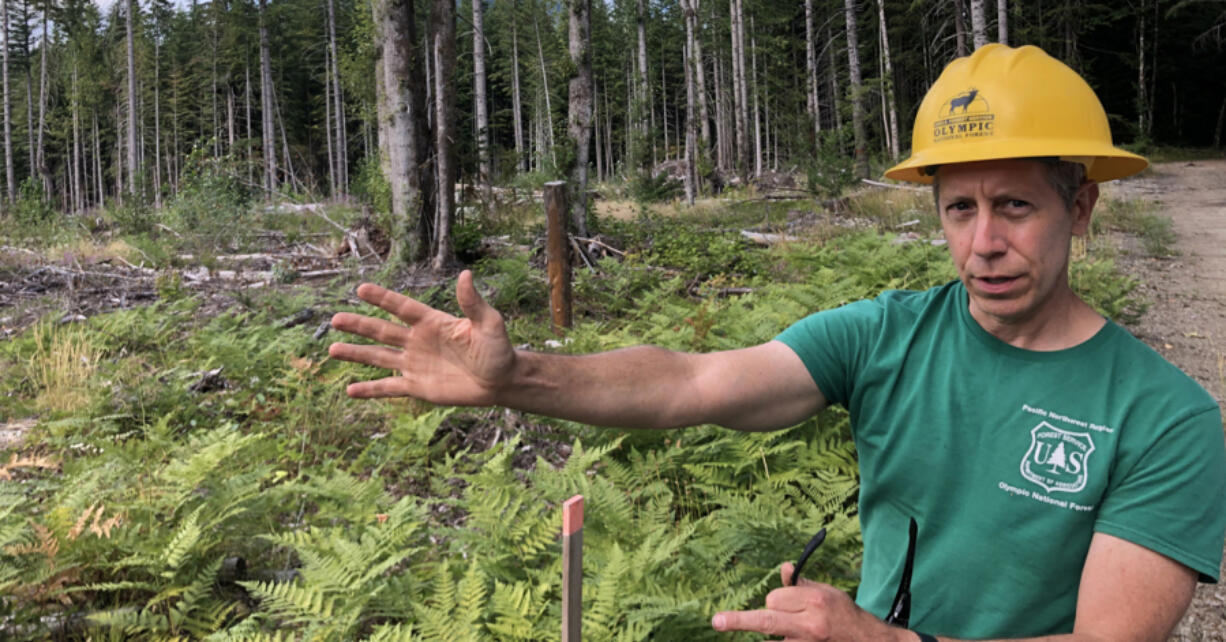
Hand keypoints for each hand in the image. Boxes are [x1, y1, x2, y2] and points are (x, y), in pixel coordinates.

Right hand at [328, 271, 515, 405]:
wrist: (501, 381)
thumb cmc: (498, 350)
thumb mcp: (489, 324)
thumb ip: (473, 303)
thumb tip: (466, 275)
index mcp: (432, 322)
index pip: (402, 307)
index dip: (382, 299)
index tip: (360, 289)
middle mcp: (418, 341)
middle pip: (382, 331)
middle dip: (359, 325)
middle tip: (335, 319)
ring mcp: (415, 364)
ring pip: (379, 357)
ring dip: (356, 354)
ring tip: (332, 350)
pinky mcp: (417, 386)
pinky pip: (389, 387)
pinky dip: (370, 390)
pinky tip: (350, 391)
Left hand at [711, 563, 905, 641]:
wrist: (866, 641)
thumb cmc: (843, 614)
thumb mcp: (825, 592)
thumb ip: (800, 584)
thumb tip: (784, 567)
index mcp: (814, 602)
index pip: (775, 599)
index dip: (775, 600)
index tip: (783, 602)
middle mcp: (809, 625)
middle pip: (767, 619)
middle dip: (739, 620)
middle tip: (717, 621)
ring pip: (773, 635)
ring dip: (777, 631)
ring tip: (792, 629)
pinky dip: (782, 639)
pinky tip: (790, 636)